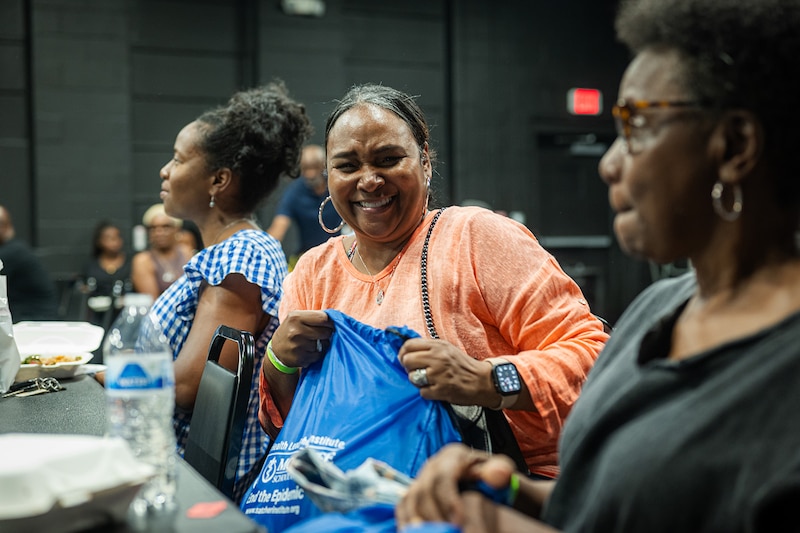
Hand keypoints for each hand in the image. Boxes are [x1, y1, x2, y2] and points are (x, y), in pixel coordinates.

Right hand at [270, 310, 334, 367]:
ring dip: (321, 345)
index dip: (330, 322)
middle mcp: (295, 331)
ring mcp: (297, 346)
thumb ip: (314, 317)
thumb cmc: (292, 330)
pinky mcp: (299, 359)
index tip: (331, 325)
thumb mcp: (297, 318)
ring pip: (322, 345)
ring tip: (311, 343)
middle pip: (325, 332)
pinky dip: (316, 354)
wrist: (276, 351)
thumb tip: (337, 319)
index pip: (323, 318)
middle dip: (327, 333)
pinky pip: (317, 355)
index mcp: (296, 317)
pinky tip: (307, 351)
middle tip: (321, 334)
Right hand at [396, 443, 513, 531]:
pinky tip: (414, 532)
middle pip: (423, 490)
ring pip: (410, 499)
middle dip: (432, 516)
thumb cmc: (493, 477)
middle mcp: (433, 466)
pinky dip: (407, 521)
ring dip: (416, 521)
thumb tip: (498, 473)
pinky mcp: (415, 492)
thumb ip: (500, 471)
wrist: (484, 481)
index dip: (448, 500)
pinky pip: (404, 506)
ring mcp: (422, 479)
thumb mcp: (501, 471)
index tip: (459, 522)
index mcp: (453, 456)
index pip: (443, 476)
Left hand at [398, 338, 494, 405]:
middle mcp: (437, 358)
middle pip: (407, 360)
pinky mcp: (441, 390)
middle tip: (415, 371)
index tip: (404, 358)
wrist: (483, 381)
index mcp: (438, 346)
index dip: (403, 353)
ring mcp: (439, 374)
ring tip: (426, 381)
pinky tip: (435, 389)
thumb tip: (407, 348)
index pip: (409, 345)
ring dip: (417, 381)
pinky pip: (422, 392)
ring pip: (412, 377)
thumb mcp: (447, 348)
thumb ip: (429, 347)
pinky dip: (427, 392)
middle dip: (408, 368)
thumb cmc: (462, 365)